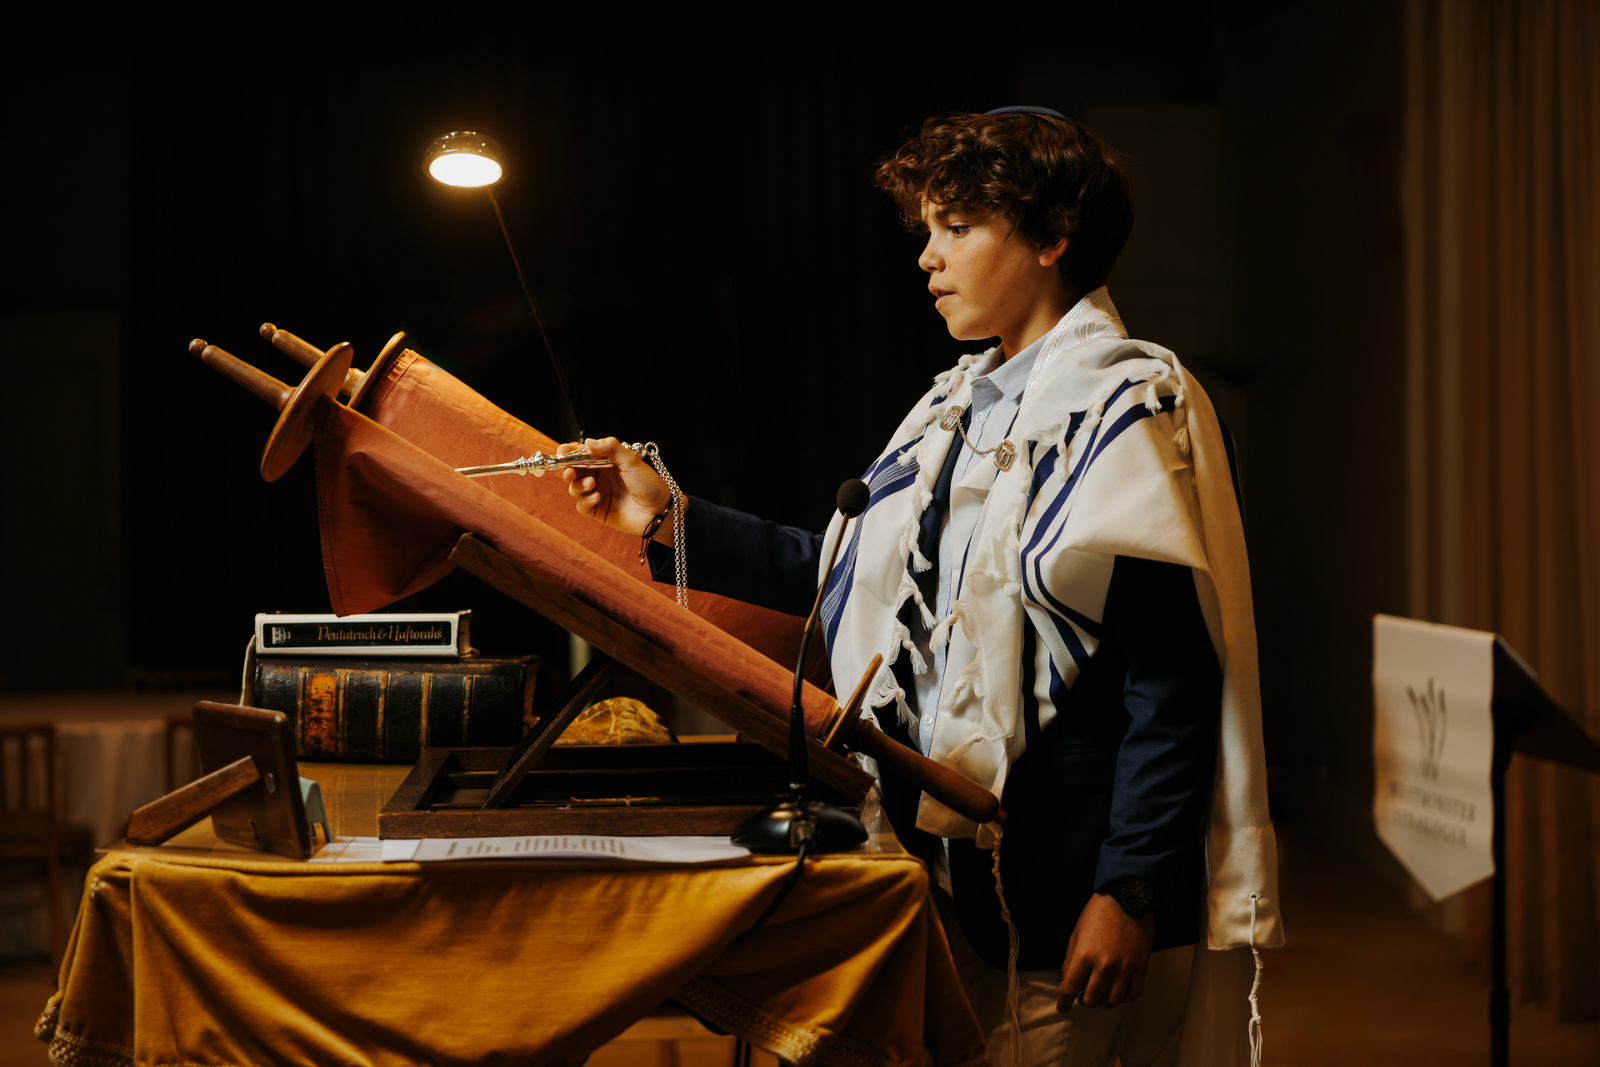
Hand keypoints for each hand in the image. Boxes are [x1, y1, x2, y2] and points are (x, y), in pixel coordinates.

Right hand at [560, 437, 676, 540]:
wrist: (660, 509)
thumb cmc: (649, 484)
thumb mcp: (631, 461)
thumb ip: (610, 448)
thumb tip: (588, 442)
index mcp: (606, 462)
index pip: (582, 454)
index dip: (570, 452)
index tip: (563, 450)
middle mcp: (599, 476)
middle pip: (573, 471)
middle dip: (567, 470)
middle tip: (570, 471)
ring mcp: (598, 493)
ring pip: (574, 488)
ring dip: (578, 485)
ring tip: (592, 484)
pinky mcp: (598, 511)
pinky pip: (582, 506)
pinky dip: (585, 500)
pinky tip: (597, 496)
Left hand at [1056, 892, 1153, 1012]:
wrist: (1127, 899)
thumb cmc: (1097, 914)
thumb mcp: (1076, 934)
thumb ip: (1070, 961)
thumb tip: (1067, 984)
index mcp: (1084, 955)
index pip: (1070, 988)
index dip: (1064, 1002)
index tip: (1062, 1008)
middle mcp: (1104, 965)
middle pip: (1091, 998)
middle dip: (1083, 1000)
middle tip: (1083, 994)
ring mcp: (1124, 968)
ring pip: (1112, 1001)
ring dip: (1103, 1002)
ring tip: (1100, 996)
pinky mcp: (1141, 967)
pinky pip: (1133, 994)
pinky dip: (1123, 999)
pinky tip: (1118, 993)